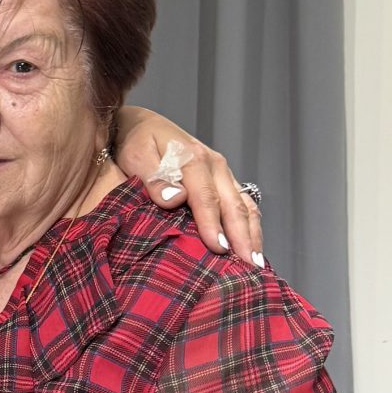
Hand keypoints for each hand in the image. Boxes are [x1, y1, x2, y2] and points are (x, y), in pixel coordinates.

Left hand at [113, 109, 263, 263]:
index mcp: (194, 159)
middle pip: (233, 205)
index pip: (206, 198)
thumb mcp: (137, 155)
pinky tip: (252, 246)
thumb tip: (175, 198)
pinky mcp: (224, 180)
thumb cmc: (136, 142)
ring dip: (252, 234)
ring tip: (255, 263)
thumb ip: (154, 178)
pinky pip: (244, 203)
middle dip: (242, 236)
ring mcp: (222, 173)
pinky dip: (251, 225)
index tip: (218, 248)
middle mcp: (215, 165)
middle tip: (247, 266)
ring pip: (244, 205)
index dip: (213, 224)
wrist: (140, 126)